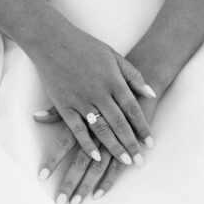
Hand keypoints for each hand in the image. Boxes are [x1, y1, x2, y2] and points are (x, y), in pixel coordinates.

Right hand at [28, 21, 155, 165]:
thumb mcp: (114, 55)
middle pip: (119, 123)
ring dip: (114, 147)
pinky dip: (86, 143)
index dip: (142, 126)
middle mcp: (99, 93)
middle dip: (131, 144)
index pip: (132, 108)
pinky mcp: (64, 105)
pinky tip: (95, 156)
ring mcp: (81, 101)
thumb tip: (150, 92)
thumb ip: (133, 75)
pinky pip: (76, 129)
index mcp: (113, 80)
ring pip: (101, 129)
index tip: (150, 143)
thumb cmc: (85, 46)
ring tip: (124, 162)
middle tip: (140, 161)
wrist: (53, 41)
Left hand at [37, 90, 158, 203]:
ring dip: (86, 187)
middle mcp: (97, 132)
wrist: (140, 79)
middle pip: (80, 162)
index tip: (42, 176)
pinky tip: (98, 195)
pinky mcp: (129, 145)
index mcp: (83, 119)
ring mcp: (114, 140)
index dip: (53, 160)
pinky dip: (108, 181)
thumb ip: (58, 109)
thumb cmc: (104, 86)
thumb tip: (36, 117)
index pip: (63, 144)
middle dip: (69, 182)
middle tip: (59, 202)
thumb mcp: (80, 91)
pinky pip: (118, 167)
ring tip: (75, 203)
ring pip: (98, 168)